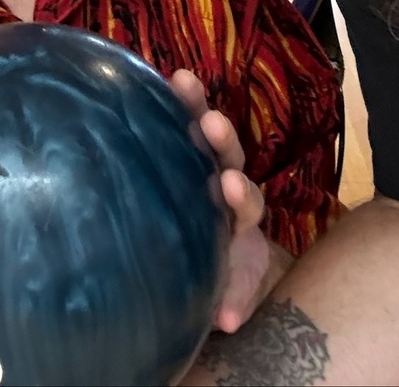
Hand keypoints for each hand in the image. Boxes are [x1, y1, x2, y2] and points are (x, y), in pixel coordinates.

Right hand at [171, 69, 272, 333]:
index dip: (240, 194)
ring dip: (196, 106)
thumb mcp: (228, 288)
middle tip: (210, 123)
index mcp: (241, 221)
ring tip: (181, 80)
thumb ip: (230, 298)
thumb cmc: (219, 274)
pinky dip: (172, 102)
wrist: (212, 255)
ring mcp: (205, 163)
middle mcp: (227, 185)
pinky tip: (151, 76)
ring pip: (205, 131)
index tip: (230, 185)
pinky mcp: (182, 150)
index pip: (247, 203)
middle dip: (222, 139)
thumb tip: (227, 321)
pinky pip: (177, 123)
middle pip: (231, 156)